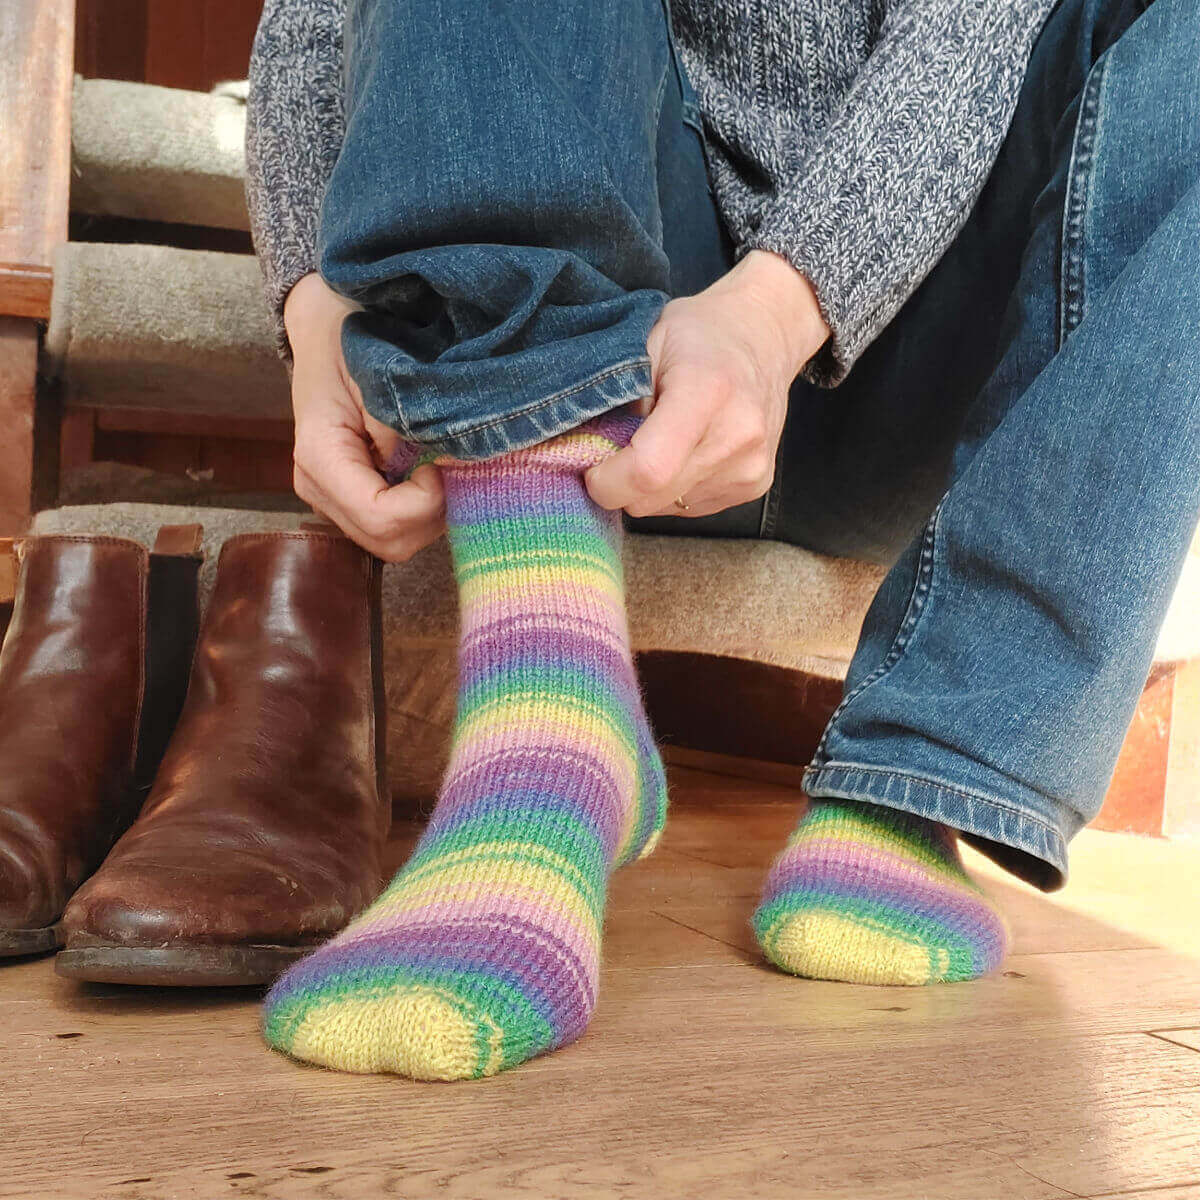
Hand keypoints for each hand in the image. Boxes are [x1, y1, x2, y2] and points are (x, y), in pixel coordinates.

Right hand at [284, 273, 444, 560]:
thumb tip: (444, 464)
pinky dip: (423, 504)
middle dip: (433, 512)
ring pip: (398, 540)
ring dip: (431, 509)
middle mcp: (320, 489)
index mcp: (319, 458)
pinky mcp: (351, 498)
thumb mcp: (379, 367)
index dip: (426, 501)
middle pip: (392, 542)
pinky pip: (396, 524)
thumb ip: (406, 420)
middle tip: (449, 463)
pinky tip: (429, 466)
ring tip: (440, 459)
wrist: (326, 324)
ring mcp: (334, 499)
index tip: (442, 458)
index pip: (383, 519)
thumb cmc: (350, 336)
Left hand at [585, 250, 828, 517]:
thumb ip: (614, 395)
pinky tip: (683, 451)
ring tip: (659, 440)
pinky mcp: (756, 485)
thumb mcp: (644, 343)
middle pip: (652, 498)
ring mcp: (750, 466)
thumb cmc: (697, 333)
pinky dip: (672, 487)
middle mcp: (737, 435)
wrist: (764, 335)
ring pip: (665, 507)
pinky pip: (689, 507)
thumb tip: (583, 451)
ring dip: (647, 486)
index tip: (592, 466)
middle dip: (620, 484)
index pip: (648, 469)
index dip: (607, 481)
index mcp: (707, 391)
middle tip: (619, 445)